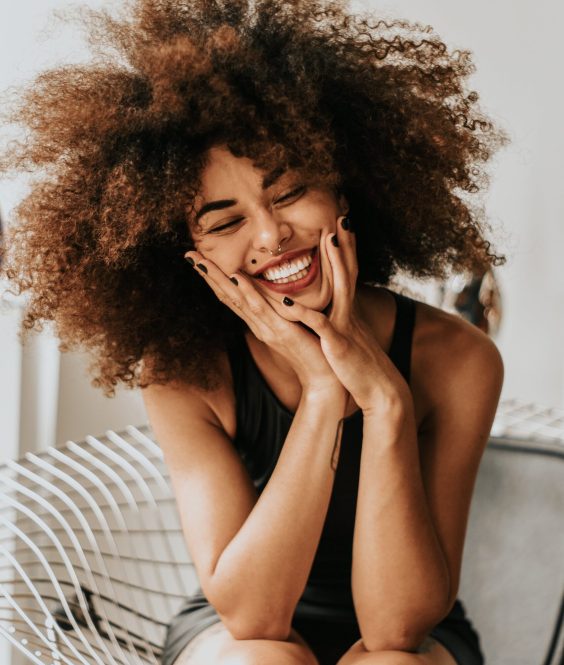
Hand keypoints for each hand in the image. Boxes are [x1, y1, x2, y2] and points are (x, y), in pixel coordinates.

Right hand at [184, 249, 346, 400]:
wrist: (324, 379)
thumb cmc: (312, 351)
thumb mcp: (293, 325)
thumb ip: (282, 310)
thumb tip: (276, 292)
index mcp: (260, 322)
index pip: (232, 296)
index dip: (215, 278)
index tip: (200, 259)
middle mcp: (258, 325)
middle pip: (227, 296)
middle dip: (208, 275)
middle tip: (189, 254)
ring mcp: (267, 328)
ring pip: (238, 299)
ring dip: (219, 279)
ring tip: (202, 261)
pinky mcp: (282, 332)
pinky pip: (262, 309)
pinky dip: (248, 292)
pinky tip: (237, 278)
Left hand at [276, 216, 410, 417]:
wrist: (380, 391)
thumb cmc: (360, 367)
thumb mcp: (349, 338)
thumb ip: (340, 321)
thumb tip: (334, 311)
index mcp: (348, 311)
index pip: (348, 274)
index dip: (345, 249)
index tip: (341, 225)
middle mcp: (348, 312)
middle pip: (349, 271)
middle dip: (345, 244)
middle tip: (342, 217)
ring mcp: (344, 325)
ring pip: (340, 288)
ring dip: (336, 263)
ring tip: (329, 239)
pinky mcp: (337, 343)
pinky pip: (319, 324)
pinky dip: (304, 312)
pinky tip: (288, 300)